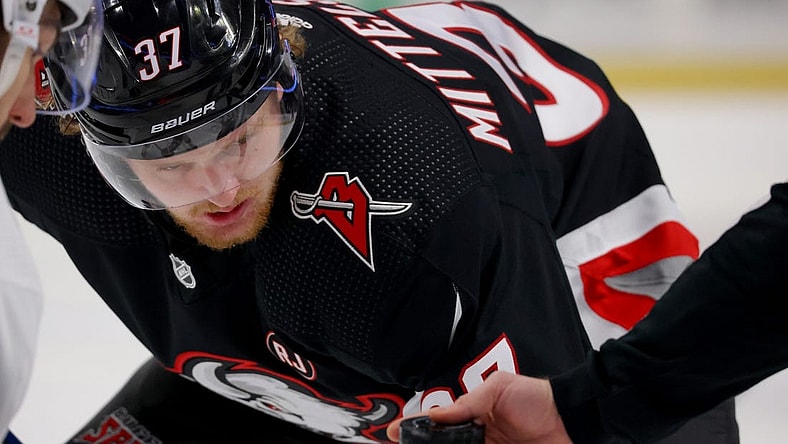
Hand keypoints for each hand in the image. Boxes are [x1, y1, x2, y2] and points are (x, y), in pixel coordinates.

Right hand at [386, 371, 571, 442]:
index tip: (392, 433)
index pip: (437, 425)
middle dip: (423, 443)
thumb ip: (466, 403)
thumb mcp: (498, 389)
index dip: (413, 429)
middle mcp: (476, 439)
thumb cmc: (538, 399)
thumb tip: (434, 415)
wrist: (574, 420)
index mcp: (472, 417)